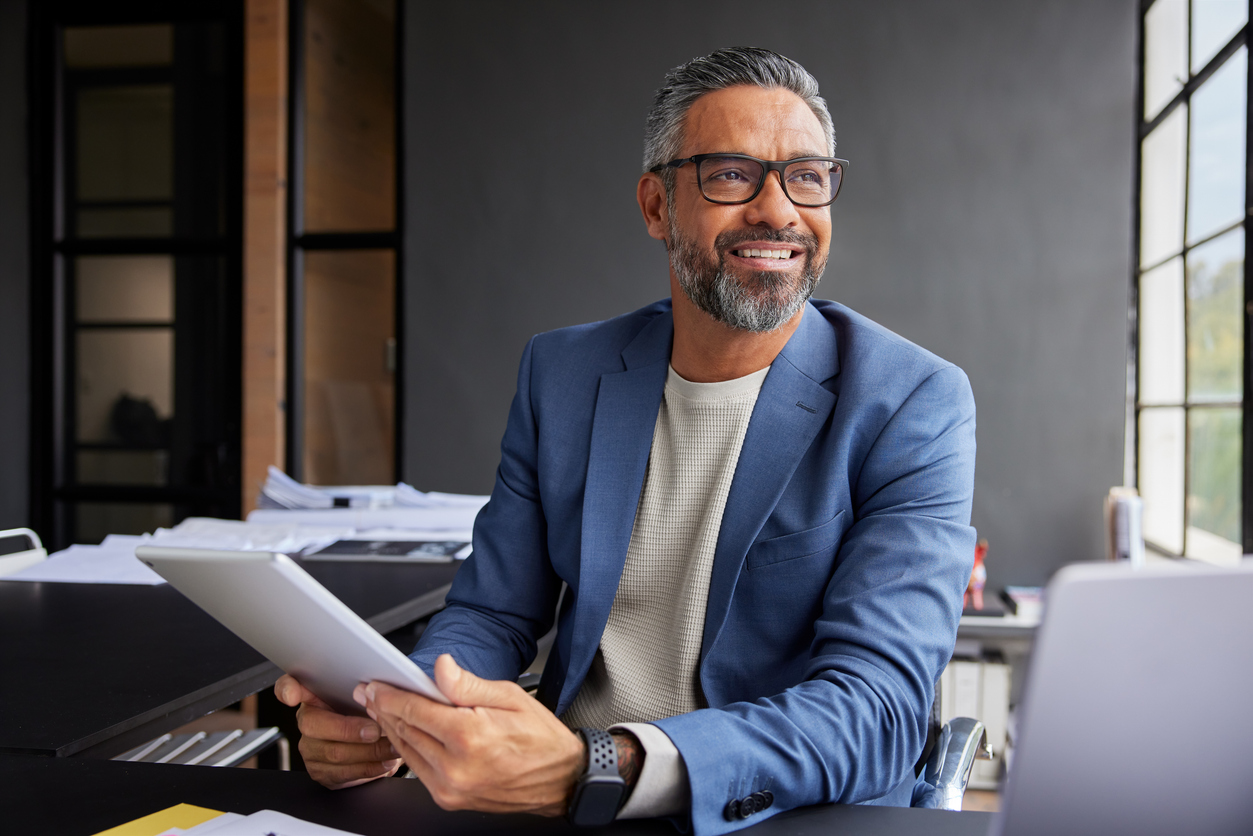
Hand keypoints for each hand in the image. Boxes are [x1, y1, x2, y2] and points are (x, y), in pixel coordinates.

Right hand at [274, 674, 403, 788]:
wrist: (374, 742)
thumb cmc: (369, 712)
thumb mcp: (367, 696)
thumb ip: (364, 690)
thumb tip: (380, 689)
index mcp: (313, 695)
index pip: (288, 687)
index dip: (287, 690)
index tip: (293, 695)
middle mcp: (307, 721)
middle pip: (313, 725)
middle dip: (349, 729)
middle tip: (375, 730)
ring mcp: (311, 749)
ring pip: (333, 753)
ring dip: (368, 752)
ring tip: (391, 747)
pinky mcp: (321, 772)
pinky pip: (343, 773)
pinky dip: (370, 768)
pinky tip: (386, 762)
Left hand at [356, 654, 584, 814]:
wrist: (560, 780)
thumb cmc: (541, 738)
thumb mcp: (510, 696)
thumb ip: (468, 684)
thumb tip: (440, 668)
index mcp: (470, 736)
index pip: (415, 710)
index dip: (390, 695)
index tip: (376, 685)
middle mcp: (456, 767)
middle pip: (405, 731)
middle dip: (384, 709)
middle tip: (370, 693)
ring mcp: (451, 787)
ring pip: (407, 752)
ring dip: (391, 728)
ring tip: (382, 709)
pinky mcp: (450, 799)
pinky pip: (418, 770)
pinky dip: (407, 748)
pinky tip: (404, 732)